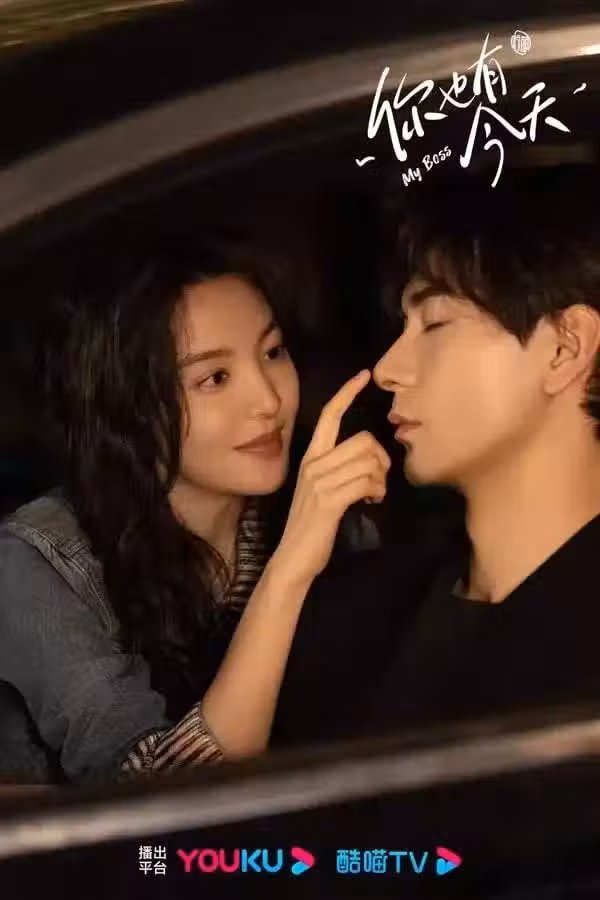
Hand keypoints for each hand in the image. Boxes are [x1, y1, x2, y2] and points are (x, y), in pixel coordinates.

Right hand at [271, 370, 390, 586]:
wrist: (295, 558)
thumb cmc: (312, 526)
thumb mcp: (322, 490)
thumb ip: (339, 470)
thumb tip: (367, 459)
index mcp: (311, 458)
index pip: (329, 415)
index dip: (347, 393)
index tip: (364, 376)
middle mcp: (313, 464)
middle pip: (363, 439)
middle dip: (381, 458)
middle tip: (379, 479)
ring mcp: (319, 482)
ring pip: (368, 461)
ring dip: (381, 479)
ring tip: (375, 494)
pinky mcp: (329, 500)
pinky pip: (366, 481)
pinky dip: (377, 490)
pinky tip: (373, 501)